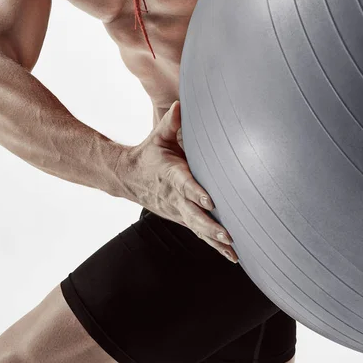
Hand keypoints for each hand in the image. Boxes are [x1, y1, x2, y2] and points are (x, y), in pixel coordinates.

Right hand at [119, 101, 237, 261]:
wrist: (129, 178)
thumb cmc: (149, 154)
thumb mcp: (158, 137)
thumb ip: (170, 122)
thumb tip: (180, 104)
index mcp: (170, 174)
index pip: (184, 184)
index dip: (196, 193)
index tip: (210, 200)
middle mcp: (174, 197)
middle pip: (192, 215)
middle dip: (210, 226)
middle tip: (228, 235)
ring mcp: (177, 211)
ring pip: (197, 228)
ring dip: (214, 241)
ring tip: (234, 252)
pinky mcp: (181, 218)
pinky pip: (198, 233)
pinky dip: (214, 246)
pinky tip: (232, 257)